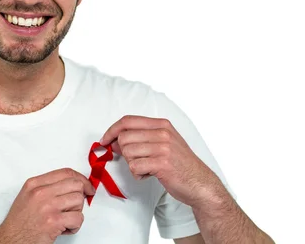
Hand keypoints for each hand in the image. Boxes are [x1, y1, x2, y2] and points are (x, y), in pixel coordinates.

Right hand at [0, 168, 95, 243]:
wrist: (11, 240)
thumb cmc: (20, 222)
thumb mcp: (28, 195)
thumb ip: (47, 187)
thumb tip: (72, 184)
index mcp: (35, 183)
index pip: (66, 172)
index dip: (81, 179)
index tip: (86, 186)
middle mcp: (41, 192)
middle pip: (76, 184)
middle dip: (80, 196)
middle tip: (75, 206)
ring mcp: (48, 206)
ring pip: (79, 200)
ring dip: (76, 212)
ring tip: (65, 219)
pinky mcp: (54, 221)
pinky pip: (78, 218)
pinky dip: (75, 226)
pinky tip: (65, 228)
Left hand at [99, 115, 222, 207]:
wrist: (200, 183)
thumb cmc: (180, 164)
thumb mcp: (164, 143)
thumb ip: (141, 138)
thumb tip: (114, 141)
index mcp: (162, 124)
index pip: (128, 120)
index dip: (111, 130)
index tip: (104, 140)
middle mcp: (162, 133)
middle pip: (124, 137)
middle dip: (124, 152)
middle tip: (136, 160)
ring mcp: (162, 147)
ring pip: (128, 152)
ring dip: (133, 165)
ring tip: (147, 168)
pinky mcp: (161, 164)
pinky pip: (134, 167)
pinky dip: (138, 174)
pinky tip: (149, 175)